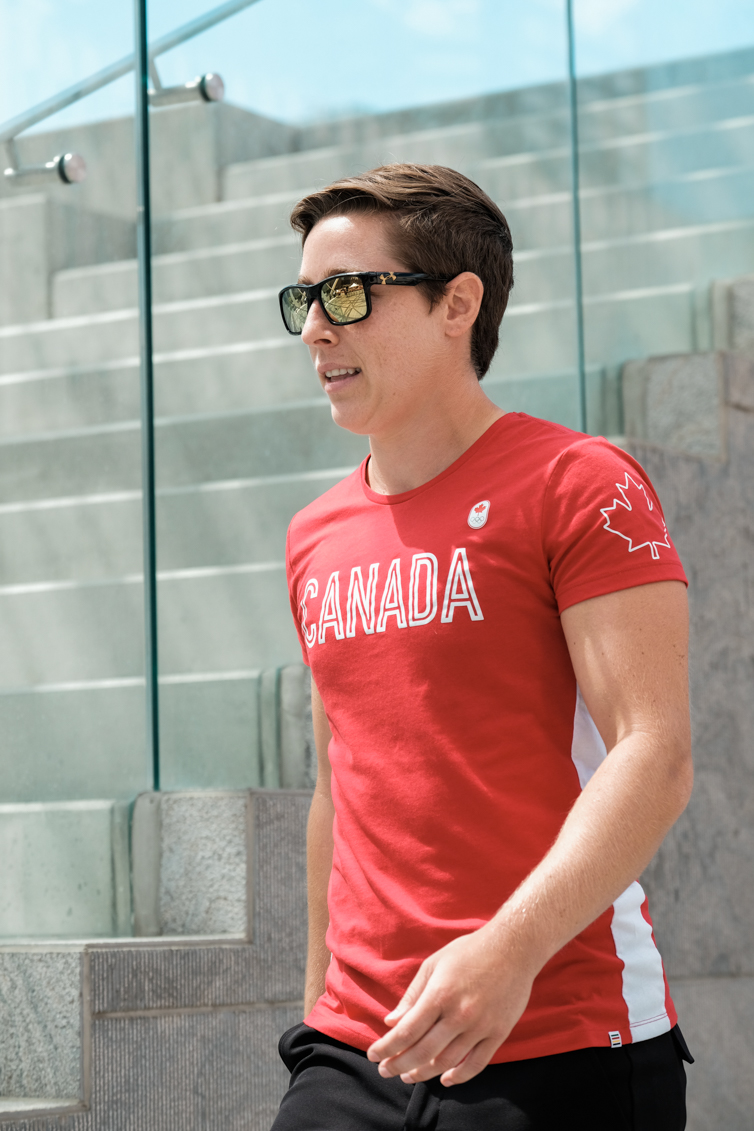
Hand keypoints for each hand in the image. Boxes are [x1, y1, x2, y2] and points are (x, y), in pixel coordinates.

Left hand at [366, 922, 536, 1086]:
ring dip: (424, 1073)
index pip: (406, 1032)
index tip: (373, 1056)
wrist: (513, 947)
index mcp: (439, 994)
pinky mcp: (498, 1033)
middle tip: (385, 1072)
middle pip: (423, 1052)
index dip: (387, 1048)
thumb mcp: (434, 964)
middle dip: (399, 1065)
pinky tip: (445, 1079)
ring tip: (409, 1076)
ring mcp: (480, 1026)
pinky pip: (477, 1064)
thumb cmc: (469, 952)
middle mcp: (459, 1014)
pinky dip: (459, 1076)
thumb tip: (392, 1022)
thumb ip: (413, 995)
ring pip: (447, 1062)